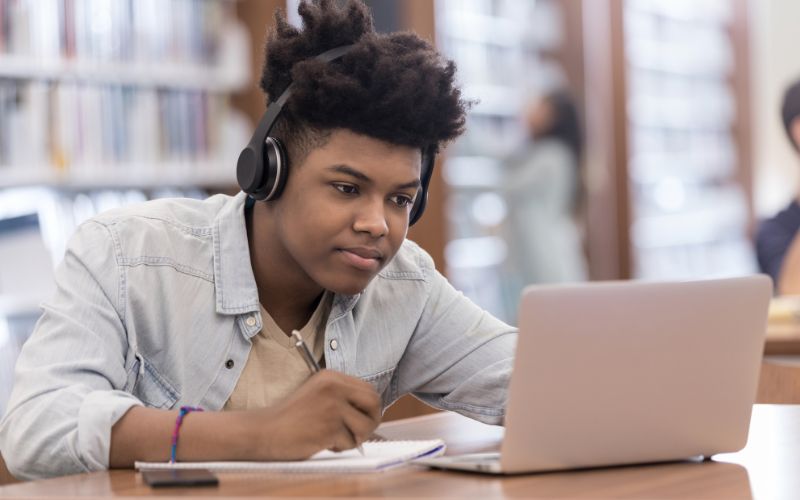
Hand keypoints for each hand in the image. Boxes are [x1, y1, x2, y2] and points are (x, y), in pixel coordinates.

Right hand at [252, 370, 380, 459]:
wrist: (264, 431)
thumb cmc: (291, 417)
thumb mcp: (318, 394)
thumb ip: (342, 396)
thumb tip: (372, 411)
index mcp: (331, 376)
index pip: (369, 389)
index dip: (370, 407)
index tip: (363, 418)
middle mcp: (334, 387)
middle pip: (374, 403)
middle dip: (372, 421)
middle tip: (359, 432)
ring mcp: (333, 406)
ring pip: (366, 425)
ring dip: (354, 437)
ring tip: (335, 438)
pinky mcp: (330, 426)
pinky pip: (350, 442)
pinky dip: (339, 447)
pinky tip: (322, 442)